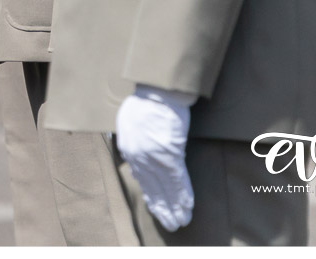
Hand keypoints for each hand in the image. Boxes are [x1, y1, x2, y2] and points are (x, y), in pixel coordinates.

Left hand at [116, 85, 195, 230]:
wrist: (158, 92)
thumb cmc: (145, 102)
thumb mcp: (128, 123)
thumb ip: (132, 141)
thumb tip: (135, 154)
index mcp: (128, 149)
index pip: (141, 178)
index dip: (151, 194)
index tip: (157, 207)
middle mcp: (139, 157)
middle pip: (152, 187)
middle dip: (162, 207)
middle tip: (170, 224)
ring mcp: (154, 158)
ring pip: (165, 188)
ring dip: (174, 207)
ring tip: (180, 222)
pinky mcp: (170, 155)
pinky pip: (178, 181)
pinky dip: (183, 195)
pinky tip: (187, 208)